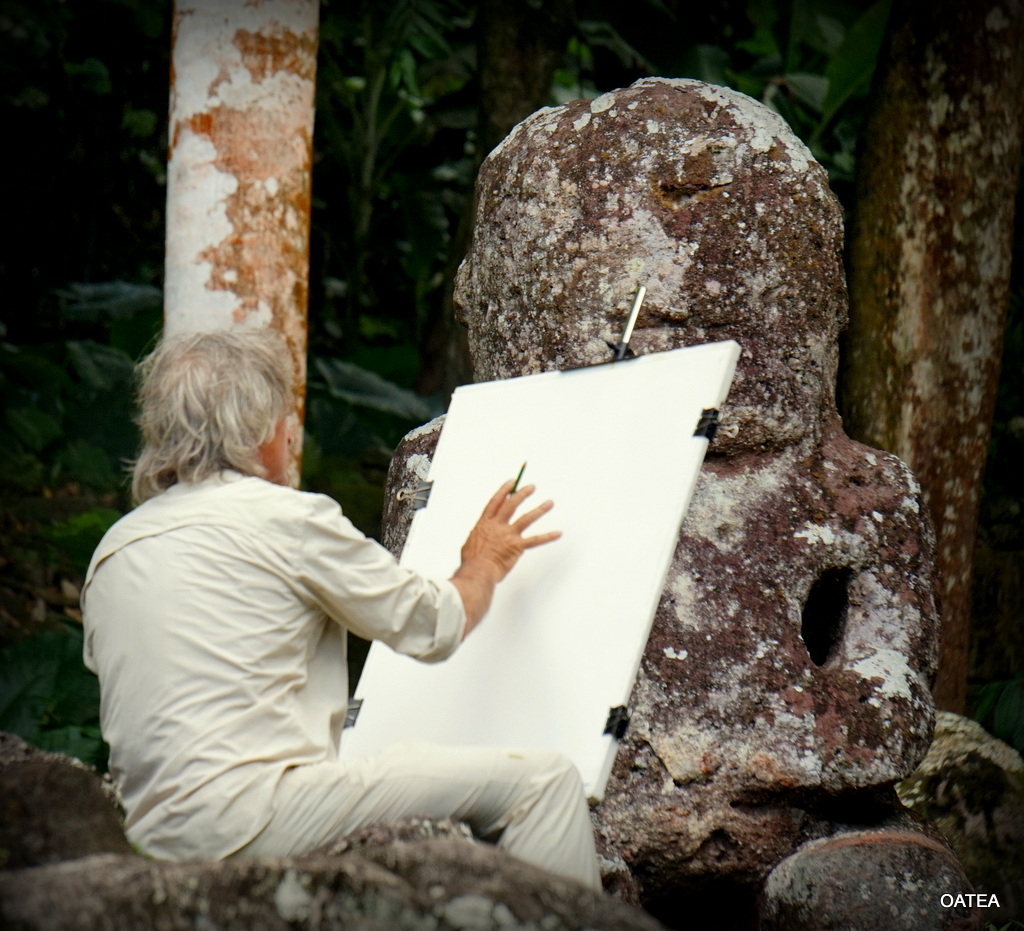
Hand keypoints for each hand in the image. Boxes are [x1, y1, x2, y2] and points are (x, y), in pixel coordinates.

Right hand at [450, 479, 560, 637]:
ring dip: (539, 509)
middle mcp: (497, 526)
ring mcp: (508, 535)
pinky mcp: (517, 546)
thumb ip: (477, 536)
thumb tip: (477, 535)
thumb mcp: (470, 543)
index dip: (504, 490)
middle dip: (522, 494)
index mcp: (485, 523)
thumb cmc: (471, 562)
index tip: (512, 482)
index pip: (496, 502)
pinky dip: (547, 537)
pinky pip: (535, 540)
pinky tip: (558, 533)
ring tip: (550, 503)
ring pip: (526, 518)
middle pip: (512, 504)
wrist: (477, 571)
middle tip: (532, 487)